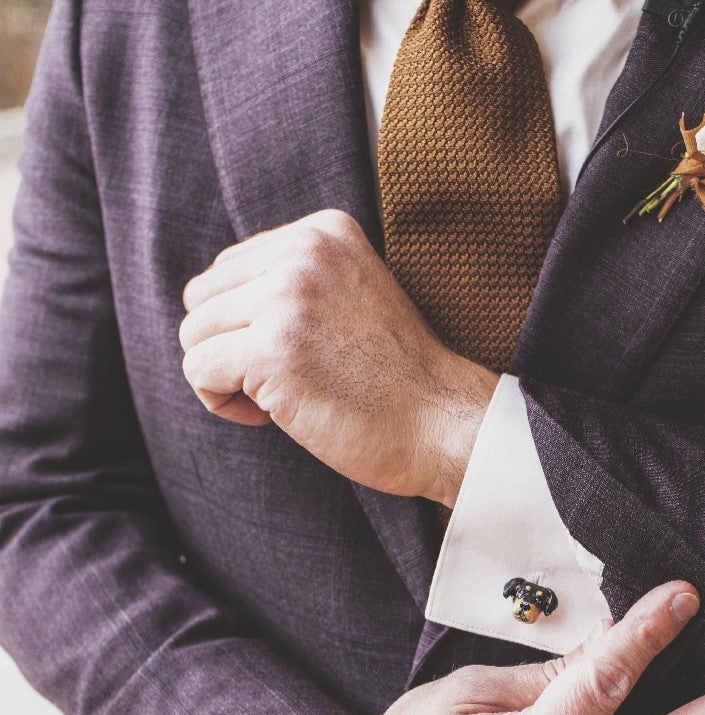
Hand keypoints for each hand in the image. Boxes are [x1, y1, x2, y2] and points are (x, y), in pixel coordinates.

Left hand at [178, 209, 495, 505]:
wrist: (442, 424)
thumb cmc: (396, 378)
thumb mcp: (352, 296)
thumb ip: (295, 280)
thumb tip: (213, 298)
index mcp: (324, 231)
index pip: (231, 268)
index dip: (248, 323)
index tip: (296, 354)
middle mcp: (304, 253)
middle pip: (203, 297)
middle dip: (229, 347)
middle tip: (282, 380)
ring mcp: (288, 298)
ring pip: (194, 334)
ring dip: (225, 376)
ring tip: (278, 398)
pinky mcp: (273, 350)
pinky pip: (199, 370)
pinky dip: (220, 401)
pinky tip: (267, 415)